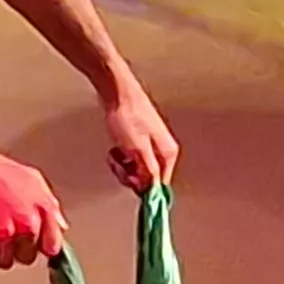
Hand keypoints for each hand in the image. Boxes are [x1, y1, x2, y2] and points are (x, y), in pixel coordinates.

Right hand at [0, 146, 65, 269]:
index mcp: (42, 211)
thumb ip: (50, 207)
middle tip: (10, 236)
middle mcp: (26, 224)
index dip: (44, 247)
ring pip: (5, 262)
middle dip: (19, 250)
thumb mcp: (34, 181)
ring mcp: (3, 232)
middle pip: (27, 258)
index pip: (52, 247)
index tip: (39, 247)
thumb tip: (60, 227)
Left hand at [100, 78, 178, 192]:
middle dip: (129, 175)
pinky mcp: (138, 141)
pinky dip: (120, 157)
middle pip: (146, 179)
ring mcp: (150, 146)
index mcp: (168, 154)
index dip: (143, 188)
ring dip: (122, 166)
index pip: (159, 185)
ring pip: (136, 169)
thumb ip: (148, 172)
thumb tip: (154, 192)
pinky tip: (115, 148)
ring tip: (116, 152)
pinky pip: (129, 159)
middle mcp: (162, 151)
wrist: (116, 91)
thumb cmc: (127, 114)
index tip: (131, 184)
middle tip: (120, 164)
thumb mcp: (138, 150)